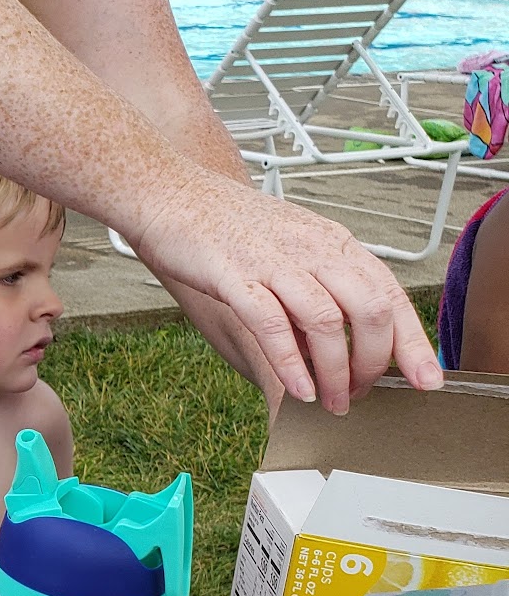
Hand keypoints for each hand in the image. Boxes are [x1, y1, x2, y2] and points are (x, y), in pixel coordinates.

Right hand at [127, 171, 440, 412]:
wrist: (169, 193)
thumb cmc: (225, 227)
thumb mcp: (289, 248)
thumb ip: (318, 287)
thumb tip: (337, 346)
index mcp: (332, 243)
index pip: (390, 294)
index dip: (412, 341)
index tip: (426, 380)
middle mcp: (312, 249)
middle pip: (369, 310)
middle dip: (372, 363)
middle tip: (359, 395)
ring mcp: (273, 261)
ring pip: (326, 322)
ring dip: (335, 372)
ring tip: (330, 401)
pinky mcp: (233, 275)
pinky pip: (272, 324)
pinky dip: (291, 362)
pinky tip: (297, 388)